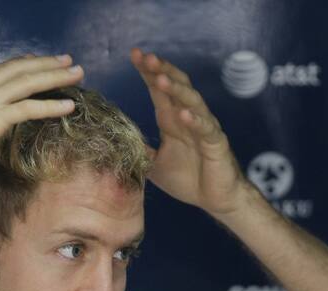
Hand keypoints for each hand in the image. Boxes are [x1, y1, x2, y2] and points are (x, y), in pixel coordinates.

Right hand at [0, 54, 83, 181]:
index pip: (1, 69)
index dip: (24, 63)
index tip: (40, 60)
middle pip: (19, 69)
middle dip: (46, 63)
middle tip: (68, 60)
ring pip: (28, 82)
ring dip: (56, 76)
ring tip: (78, 74)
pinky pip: (28, 108)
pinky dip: (51, 105)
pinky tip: (69, 106)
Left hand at [130, 48, 251, 216]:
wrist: (215, 199)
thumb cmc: (188, 179)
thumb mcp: (154, 164)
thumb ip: (138, 150)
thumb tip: (112, 143)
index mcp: (171, 120)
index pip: (158, 89)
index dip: (147, 71)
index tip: (133, 54)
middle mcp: (187, 118)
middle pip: (175, 85)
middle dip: (160, 70)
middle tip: (145, 57)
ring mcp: (203, 128)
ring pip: (191, 101)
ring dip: (176, 89)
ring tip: (160, 78)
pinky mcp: (216, 143)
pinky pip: (205, 128)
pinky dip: (195, 120)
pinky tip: (184, 114)